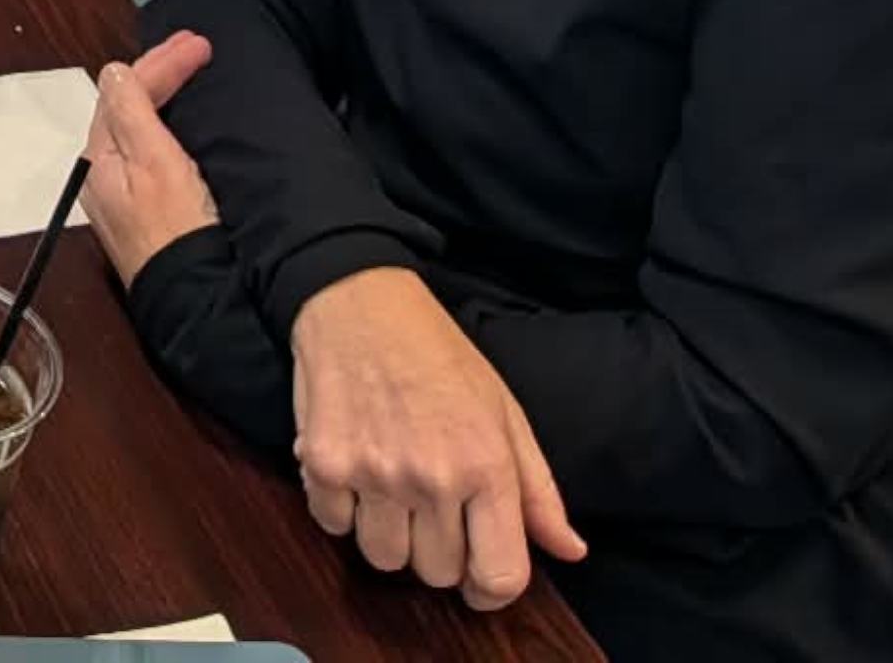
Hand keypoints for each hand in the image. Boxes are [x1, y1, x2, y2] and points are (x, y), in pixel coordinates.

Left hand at [81, 31, 217, 287]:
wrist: (197, 299)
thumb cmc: (178, 235)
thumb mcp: (155, 166)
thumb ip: (132, 116)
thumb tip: (113, 72)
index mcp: (99, 160)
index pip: (124, 93)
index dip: (161, 63)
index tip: (199, 45)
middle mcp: (104, 174)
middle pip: (127, 105)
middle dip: (160, 71)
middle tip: (197, 46)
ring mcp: (125, 193)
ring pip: (138, 125)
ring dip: (163, 93)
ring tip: (190, 68)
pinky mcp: (148, 208)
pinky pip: (151, 148)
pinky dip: (168, 122)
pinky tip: (185, 117)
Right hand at [290, 267, 585, 609]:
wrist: (359, 302)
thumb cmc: (439, 355)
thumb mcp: (505, 414)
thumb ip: (538, 491)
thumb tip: (569, 549)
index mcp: (487, 466)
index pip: (499, 575)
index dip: (491, 591)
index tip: (480, 580)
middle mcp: (431, 477)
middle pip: (437, 573)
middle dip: (438, 552)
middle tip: (431, 509)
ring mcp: (373, 473)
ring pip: (383, 558)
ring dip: (388, 535)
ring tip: (390, 490)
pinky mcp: (323, 463)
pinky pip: (333, 526)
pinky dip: (342, 509)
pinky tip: (354, 471)